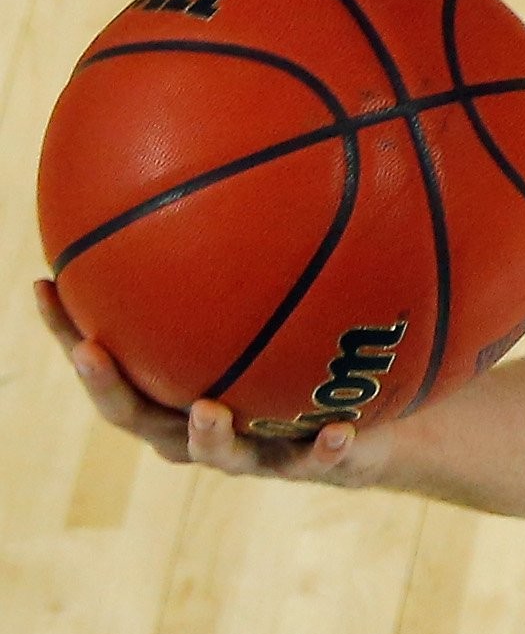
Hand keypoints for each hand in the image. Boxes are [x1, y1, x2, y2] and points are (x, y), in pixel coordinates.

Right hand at [34, 279, 381, 484]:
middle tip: (90, 352)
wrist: (371, 426)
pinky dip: (325, 447)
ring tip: (211, 409)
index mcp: (172, 393)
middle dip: (109, 387)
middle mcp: (198, 428)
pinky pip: (319, 460)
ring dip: (210, 435)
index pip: (106, 362)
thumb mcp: (275, 304)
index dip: (68, 329)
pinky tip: (339, 427)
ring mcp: (253, 453)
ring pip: (220, 455)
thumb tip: (222, 167)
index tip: (44, 284)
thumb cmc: (302, 357)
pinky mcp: (312, 466)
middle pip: (138, 416)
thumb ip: (243, 254)